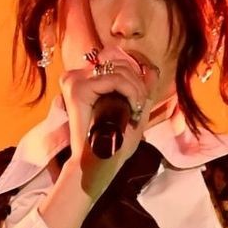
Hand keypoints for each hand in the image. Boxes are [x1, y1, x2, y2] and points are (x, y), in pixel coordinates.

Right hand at [53, 0, 159, 189]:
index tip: (139, 102)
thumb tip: (152, 70)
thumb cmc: (114, 145)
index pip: (116, 62)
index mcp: (85, 81)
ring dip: (136, 88)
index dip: (135, 76)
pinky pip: (114, 79)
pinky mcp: (77, 89)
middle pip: (119, 62)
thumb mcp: (132, 113)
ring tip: (135, 110)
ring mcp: (75, 81)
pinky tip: (132, 108)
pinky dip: (130, 91)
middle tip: (139, 107)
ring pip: (118, 69)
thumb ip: (141, 91)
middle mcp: (77, 77)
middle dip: (138, 82)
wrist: (98, 165)